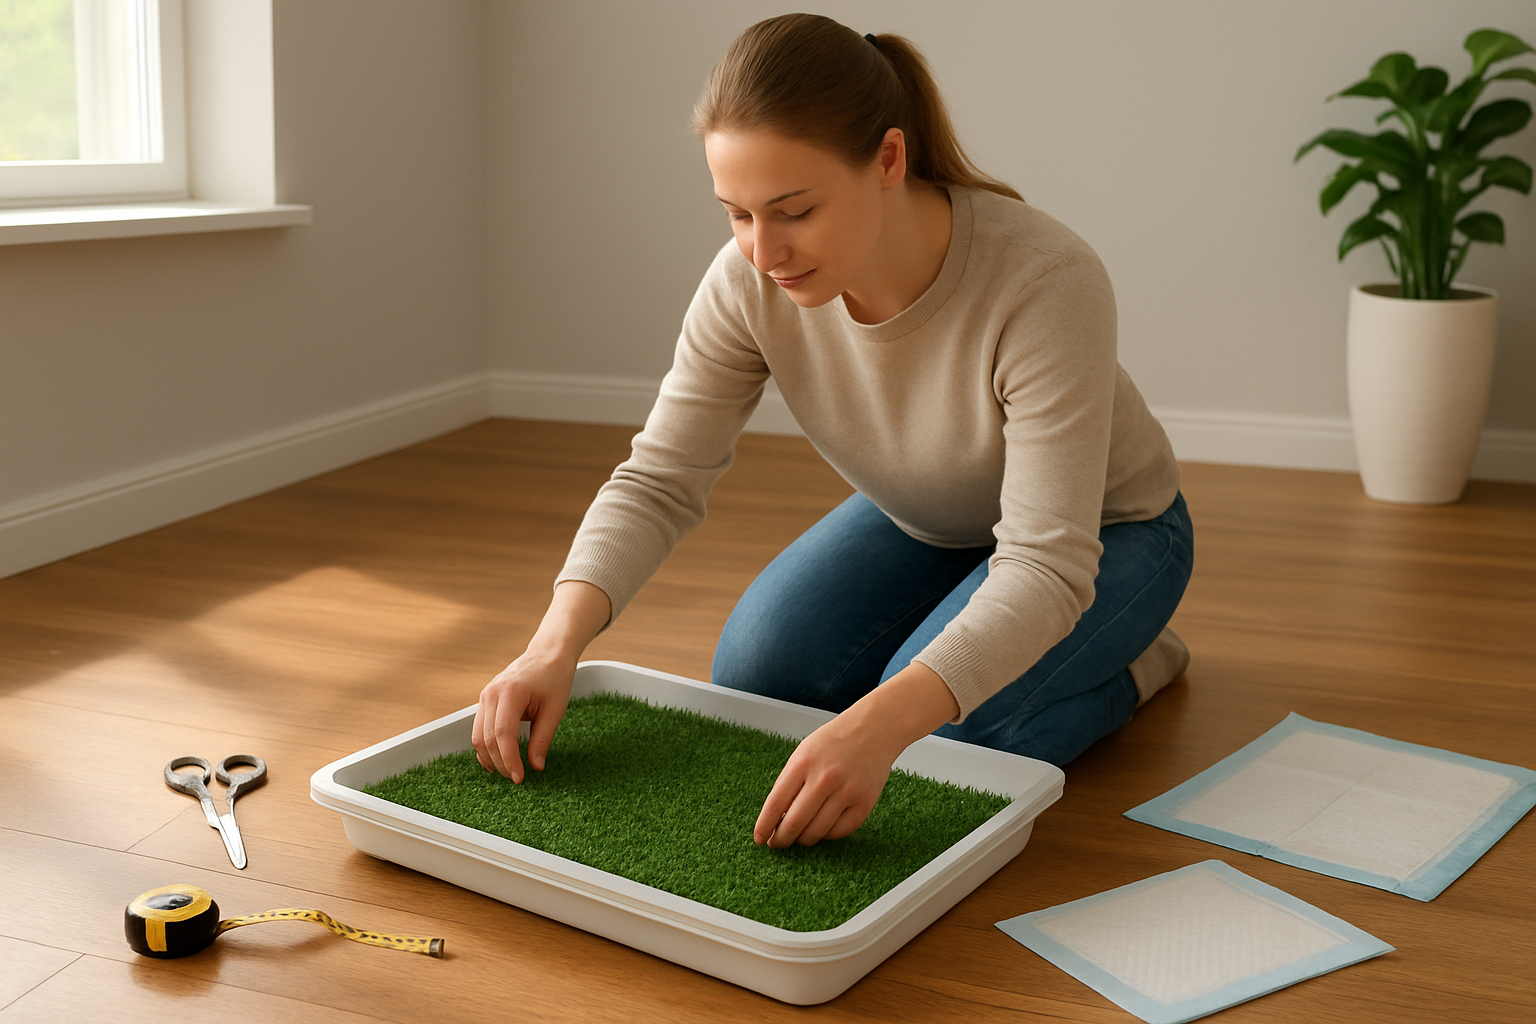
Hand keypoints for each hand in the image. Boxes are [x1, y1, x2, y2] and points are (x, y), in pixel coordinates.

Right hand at [471, 580, 611, 781]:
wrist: (547, 654)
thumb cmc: (554, 679)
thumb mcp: (555, 710)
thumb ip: (543, 739)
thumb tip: (535, 766)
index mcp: (510, 693)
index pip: (502, 734)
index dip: (509, 759)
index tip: (520, 777)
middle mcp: (491, 693)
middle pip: (486, 738)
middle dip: (500, 762)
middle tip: (516, 779)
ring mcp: (485, 696)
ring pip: (477, 736)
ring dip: (490, 758)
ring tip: (508, 772)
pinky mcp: (485, 700)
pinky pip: (478, 728)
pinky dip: (485, 746)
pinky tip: (497, 760)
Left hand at [754, 662, 960, 847]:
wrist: (874, 730)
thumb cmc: (835, 742)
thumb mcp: (803, 753)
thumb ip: (789, 783)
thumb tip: (775, 819)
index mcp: (803, 763)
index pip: (776, 804)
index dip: (764, 826)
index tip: (759, 839)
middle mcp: (824, 778)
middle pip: (795, 823)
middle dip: (781, 839)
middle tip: (777, 843)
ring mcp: (847, 792)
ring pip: (817, 832)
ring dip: (803, 840)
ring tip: (799, 836)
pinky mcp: (865, 803)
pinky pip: (839, 832)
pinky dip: (827, 835)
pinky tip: (822, 828)